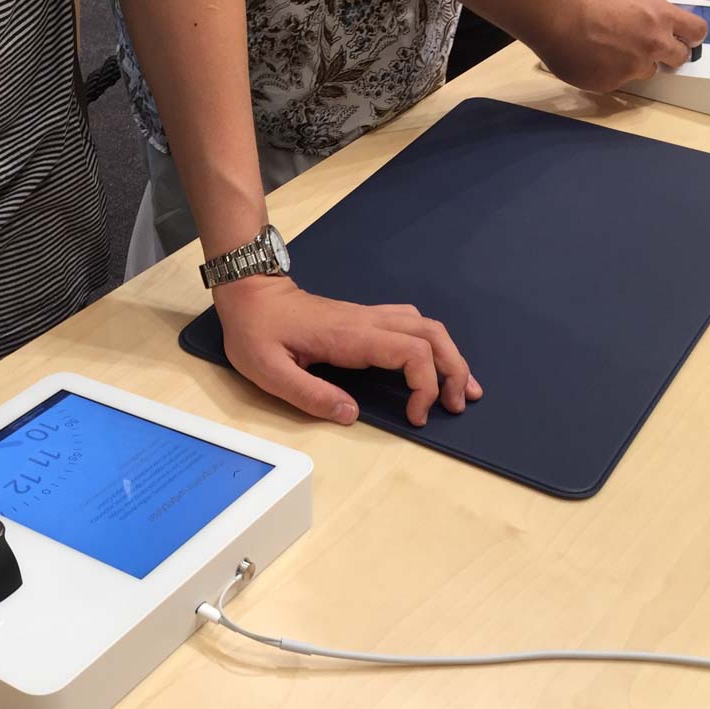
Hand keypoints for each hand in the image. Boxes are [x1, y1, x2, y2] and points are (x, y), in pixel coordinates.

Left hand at [213, 276, 482, 426]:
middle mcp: (367, 322)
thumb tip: (351, 414)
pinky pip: (410, 326)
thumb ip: (310, 394)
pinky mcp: (362, 319)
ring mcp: (367, 317)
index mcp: (349, 336)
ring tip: (460, 389)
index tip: (417, 415)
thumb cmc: (255, 330)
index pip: (410, 352)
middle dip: (454, 369)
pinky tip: (433, 365)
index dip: (425, 384)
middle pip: (431, 334)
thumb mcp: (269, 370)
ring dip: (449, 355)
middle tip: (460, 404)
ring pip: (426, 326)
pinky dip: (431, 346)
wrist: (249, 293)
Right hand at [530, 0, 709, 90]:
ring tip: (612, 52)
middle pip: (679, 57)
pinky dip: (608, 74)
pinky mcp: (611, 83)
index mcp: (661, 16)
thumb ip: (650, 16)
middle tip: (651, 50)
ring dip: (637, 64)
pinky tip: (591, 60)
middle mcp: (653, 44)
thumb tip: (655, 27)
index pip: (697, 31)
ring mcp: (633, 67)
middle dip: (669, 54)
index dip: (690, 36)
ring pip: (647, 71)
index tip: (683, 38)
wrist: (556, 15)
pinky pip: (617, 82)